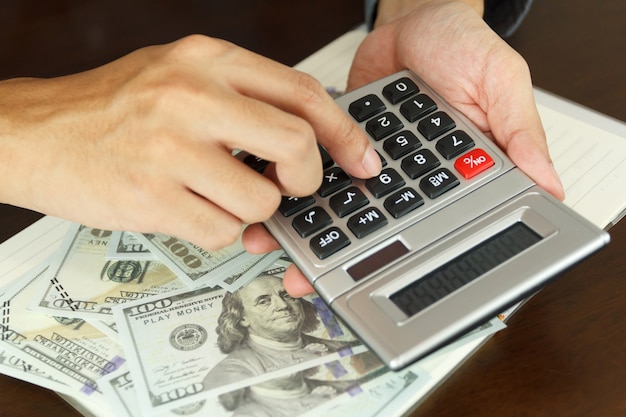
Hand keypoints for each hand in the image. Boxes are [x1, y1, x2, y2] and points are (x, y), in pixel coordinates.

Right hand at [0, 35, 380, 253]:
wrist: (36, 133)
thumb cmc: (109, 107)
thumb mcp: (179, 73)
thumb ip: (242, 97)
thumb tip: (305, 135)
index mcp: (207, 59)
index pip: (302, 92)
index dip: (344, 131)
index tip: (360, 158)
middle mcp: (192, 96)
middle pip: (297, 144)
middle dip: (306, 177)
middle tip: (294, 185)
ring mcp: (171, 148)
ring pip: (262, 199)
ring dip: (253, 209)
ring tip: (220, 195)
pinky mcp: (152, 197)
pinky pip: (224, 231)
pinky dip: (220, 229)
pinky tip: (192, 208)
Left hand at [246, 0, 565, 296]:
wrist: (415, 19)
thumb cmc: (462, 44)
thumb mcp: (501, 80)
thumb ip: (519, 130)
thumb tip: (549, 183)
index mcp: (452, 173)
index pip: (430, 224)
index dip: (399, 255)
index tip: (371, 280)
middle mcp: (407, 176)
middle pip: (375, 225)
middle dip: (340, 253)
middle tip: (311, 277)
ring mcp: (371, 161)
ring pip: (341, 203)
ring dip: (311, 226)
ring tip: (280, 245)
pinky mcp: (341, 142)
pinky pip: (318, 167)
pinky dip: (294, 180)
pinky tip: (273, 195)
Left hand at [349, 0, 564, 199]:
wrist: (409, 24)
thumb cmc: (459, 42)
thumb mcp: (502, 76)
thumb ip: (522, 127)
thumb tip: (549, 179)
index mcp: (486, 147)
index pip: (490, 192)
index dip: (481, 208)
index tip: (469, 217)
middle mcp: (446, 155)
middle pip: (438, 198)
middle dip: (427, 197)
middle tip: (422, 185)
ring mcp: (411, 152)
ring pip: (399, 188)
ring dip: (390, 183)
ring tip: (385, 173)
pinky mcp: (380, 145)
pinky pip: (367, 164)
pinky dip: (361, 164)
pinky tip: (359, 165)